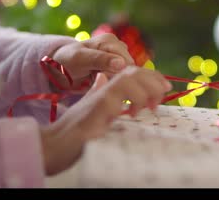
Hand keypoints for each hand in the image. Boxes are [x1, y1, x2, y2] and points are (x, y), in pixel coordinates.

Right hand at [40, 66, 171, 174]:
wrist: (51, 145)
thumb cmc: (72, 130)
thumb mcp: (91, 109)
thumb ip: (98, 92)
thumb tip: (105, 78)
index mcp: (105, 90)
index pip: (132, 73)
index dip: (151, 76)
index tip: (166, 86)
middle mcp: (102, 91)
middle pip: (130, 72)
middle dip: (152, 80)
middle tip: (161, 96)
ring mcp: (96, 101)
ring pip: (124, 80)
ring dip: (142, 90)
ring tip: (149, 106)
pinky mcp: (91, 114)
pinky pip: (111, 100)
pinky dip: (126, 102)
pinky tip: (132, 113)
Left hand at [49, 33, 134, 89]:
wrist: (59, 68)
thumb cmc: (67, 61)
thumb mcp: (80, 59)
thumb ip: (100, 60)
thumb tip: (122, 64)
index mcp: (110, 40)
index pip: (126, 62)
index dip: (117, 74)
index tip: (100, 78)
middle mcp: (117, 47)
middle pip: (128, 69)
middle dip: (115, 78)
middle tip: (97, 79)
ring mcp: (118, 58)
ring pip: (126, 75)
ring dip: (114, 81)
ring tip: (98, 80)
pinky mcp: (117, 68)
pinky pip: (122, 79)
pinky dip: (113, 83)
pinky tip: (101, 82)